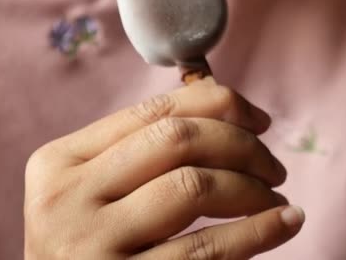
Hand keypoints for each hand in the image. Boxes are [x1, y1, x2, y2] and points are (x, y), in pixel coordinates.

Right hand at [24, 79, 303, 258]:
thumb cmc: (91, 244)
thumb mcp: (96, 191)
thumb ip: (144, 149)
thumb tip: (224, 101)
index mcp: (59, 161)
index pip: (155, 111)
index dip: (220, 105)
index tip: (260, 120)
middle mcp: (66, 198)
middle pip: (178, 140)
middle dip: (242, 145)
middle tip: (274, 167)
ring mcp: (89, 246)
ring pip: (194, 187)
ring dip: (253, 188)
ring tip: (276, 198)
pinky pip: (206, 248)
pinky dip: (259, 230)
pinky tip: (286, 222)